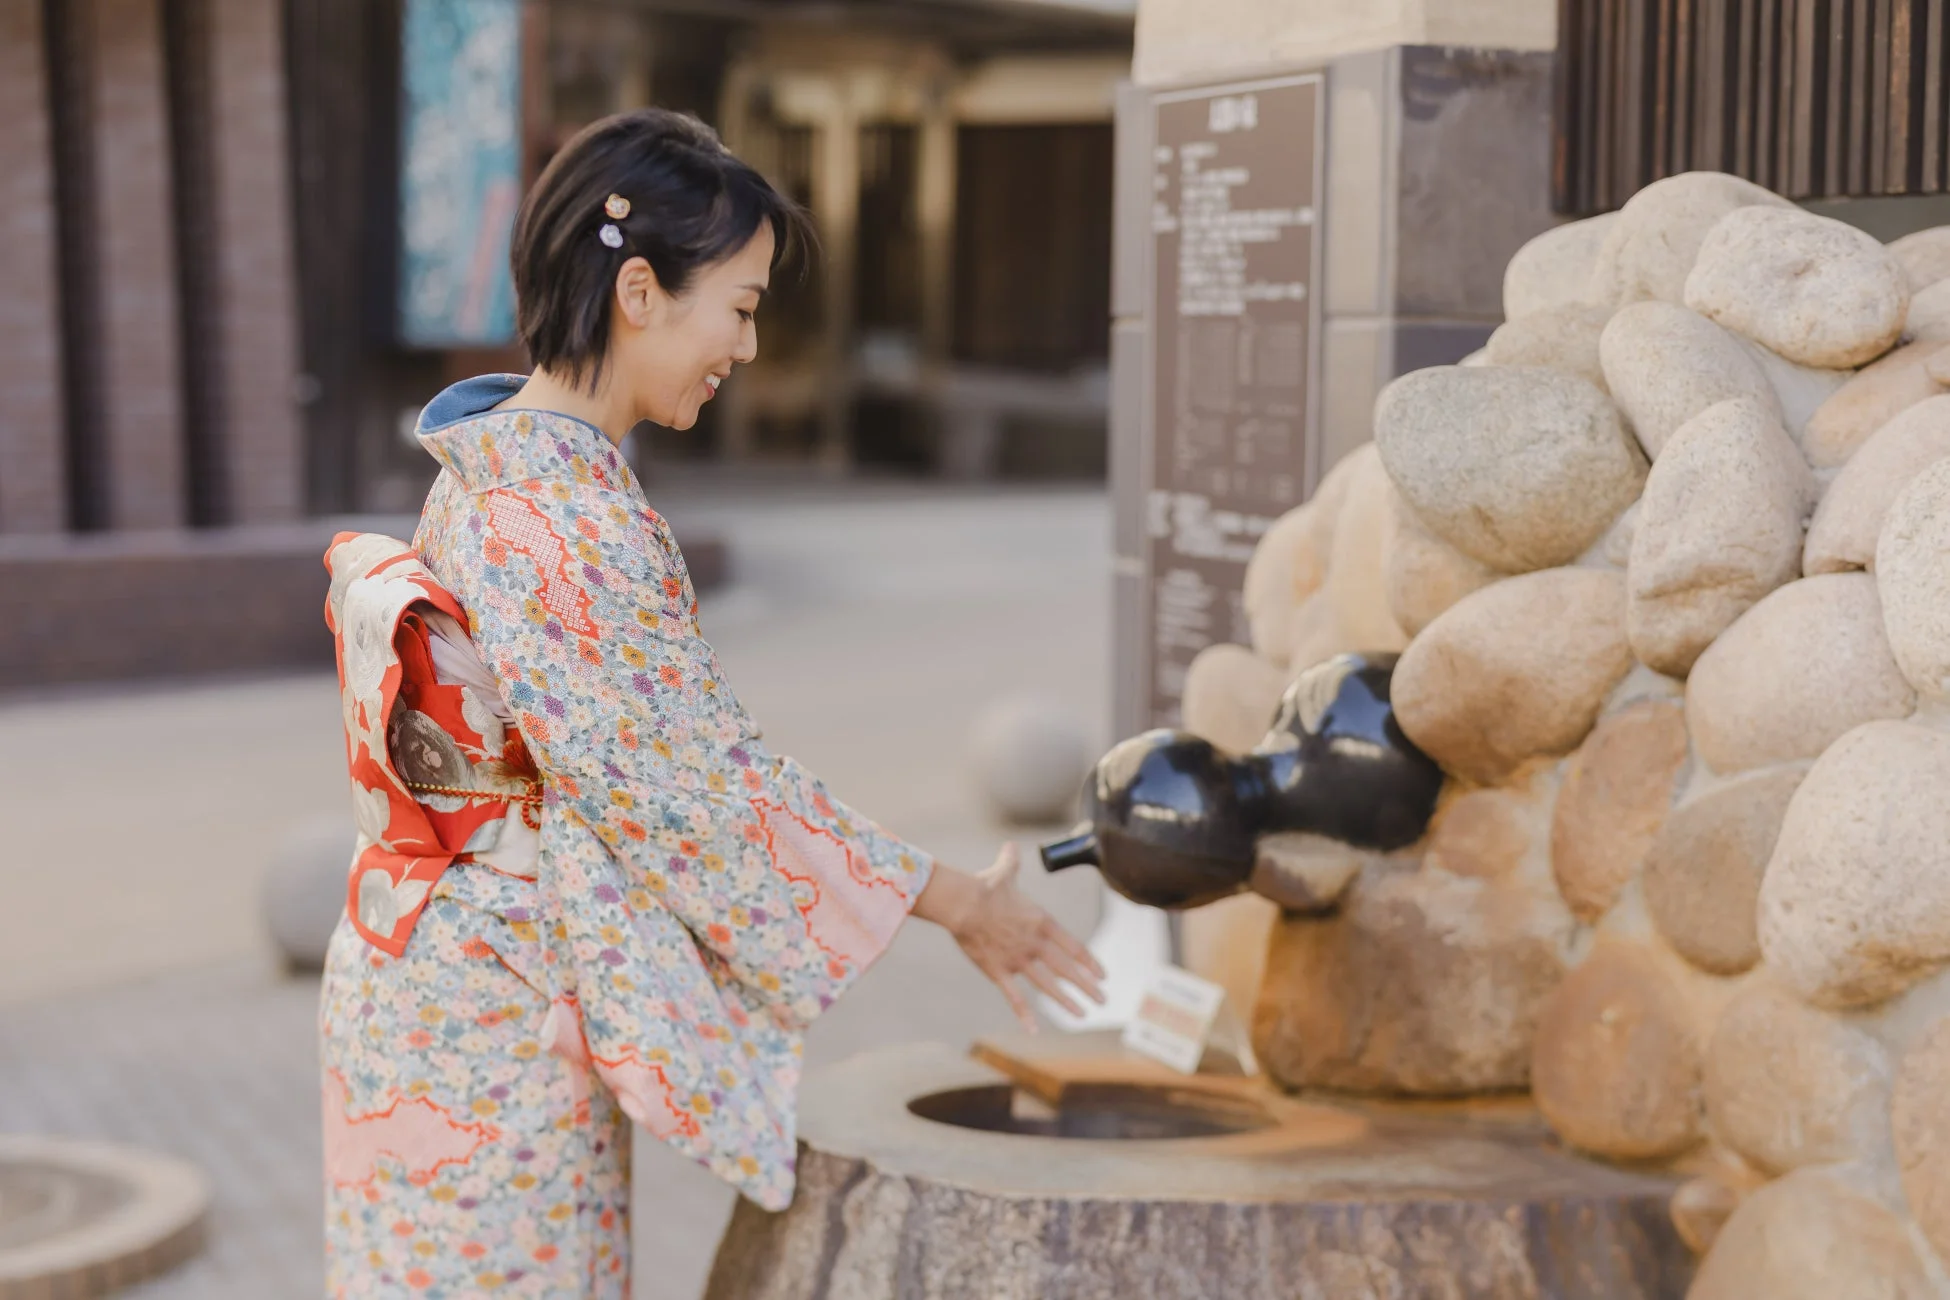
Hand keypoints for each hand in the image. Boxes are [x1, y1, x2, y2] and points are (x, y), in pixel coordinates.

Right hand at [916, 843, 1106, 1033]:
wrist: (963, 903)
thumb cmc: (985, 886)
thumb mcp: (1004, 871)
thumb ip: (1012, 861)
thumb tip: (1010, 845)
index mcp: (1042, 922)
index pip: (1074, 947)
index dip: (1090, 962)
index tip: (1103, 975)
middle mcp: (1035, 944)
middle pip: (1068, 970)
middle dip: (1088, 986)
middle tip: (1103, 1000)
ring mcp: (1018, 960)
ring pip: (1048, 986)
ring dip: (1067, 1002)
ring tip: (1083, 1015)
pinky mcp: (998, 971)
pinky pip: (1014, 997)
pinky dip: (1024, 1014)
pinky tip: (1034, 1030)